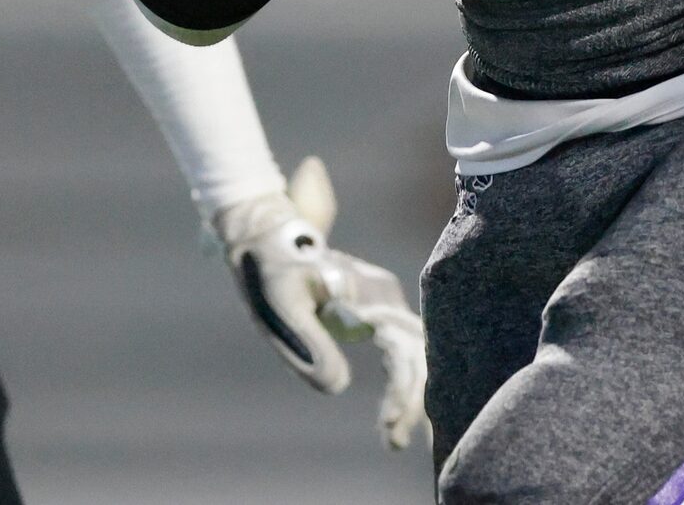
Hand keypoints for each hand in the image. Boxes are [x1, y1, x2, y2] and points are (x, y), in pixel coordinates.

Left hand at [213, 156, 428, 450]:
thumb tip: (339, 389)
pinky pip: (401, 350)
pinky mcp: (377, 312)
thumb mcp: (282, 307)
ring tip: (394, 439)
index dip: (400, 388)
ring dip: (409, 396)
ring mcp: (384, 302)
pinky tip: (396, 414)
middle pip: (415, 354)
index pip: (401, 349)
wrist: (267, 239)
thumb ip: (310, 344)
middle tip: (393, 443)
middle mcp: (384, 296)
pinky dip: (403, 383)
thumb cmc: (272, 271)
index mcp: (367, 293)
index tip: (388, 423)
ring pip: (413, 354)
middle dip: (409, 401)